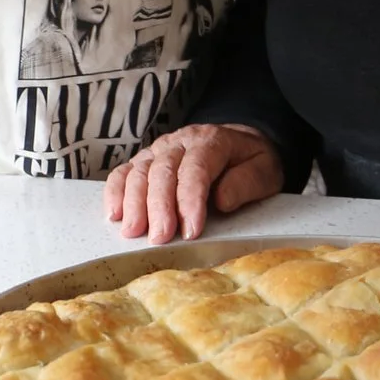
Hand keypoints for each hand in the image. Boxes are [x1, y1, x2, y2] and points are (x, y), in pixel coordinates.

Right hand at [102, 124, 284, 242]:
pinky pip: (124, 172)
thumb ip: (246, 183)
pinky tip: (115, 214)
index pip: (196, 169)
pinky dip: (115, 191)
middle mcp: (181, 141)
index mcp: (211, 141)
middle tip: (159, 238)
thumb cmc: (250, 162)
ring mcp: (159, 149)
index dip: (190, 201)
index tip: (191, 231)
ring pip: (139, 171)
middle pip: (162, 171)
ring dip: (134, 203)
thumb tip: (221, 200)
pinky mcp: (145, 160)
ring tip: (134, 232)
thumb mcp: (264, 170)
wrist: (238, 142)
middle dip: (159, 206)